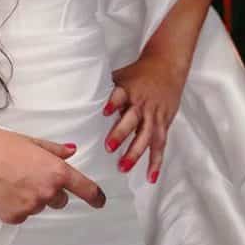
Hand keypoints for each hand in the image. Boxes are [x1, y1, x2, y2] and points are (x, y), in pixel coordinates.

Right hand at [0, 126, 105, 224]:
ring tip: (9, 181)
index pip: (86, 190)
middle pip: (59, 200)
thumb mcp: (30, 141)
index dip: (96, 197)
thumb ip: (53, 150)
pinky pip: (21, 215)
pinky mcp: (15, 217)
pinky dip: (14, 206)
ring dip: (30, 198)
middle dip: (49, 191)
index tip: (99, 201)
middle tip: (27, 176)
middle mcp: (48, 192)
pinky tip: (1, 191)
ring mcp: (31, 207)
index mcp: (56, 171)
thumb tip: (71, 151)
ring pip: (38, 206)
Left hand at [103, 53, 185, 183]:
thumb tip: (77, 95)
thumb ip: (104, 88)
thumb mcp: (120, 75)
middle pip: (132, 120)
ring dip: (135, 153)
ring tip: (123, 167)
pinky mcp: (163, 123)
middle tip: (109, 147)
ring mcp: (154, 115)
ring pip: (146, 136)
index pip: (120, 95)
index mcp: (128, 90)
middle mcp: (141, 103)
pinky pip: (160, 144)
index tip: (105, 111)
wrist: (166, 67)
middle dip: (121, 134)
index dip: (113, 103)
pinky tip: (150, 176)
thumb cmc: (138, 73)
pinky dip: (156, 161)